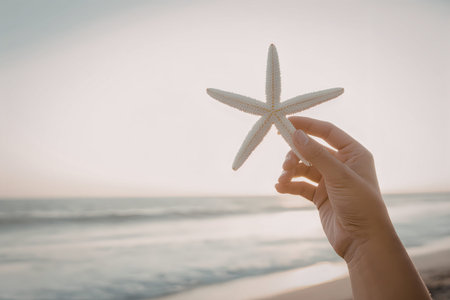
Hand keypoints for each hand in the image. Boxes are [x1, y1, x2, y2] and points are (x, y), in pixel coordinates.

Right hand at [275, 117, 392, 261]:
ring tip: (283, 179)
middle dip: (295, 154)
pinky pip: (301, 185)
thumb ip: (316, 154)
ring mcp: (330, 181)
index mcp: (353, 154)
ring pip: (304, 168)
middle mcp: (342, 165)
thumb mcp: (338, 176)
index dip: (307, 125)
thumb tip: (296, 134)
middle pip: (312, 150)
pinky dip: (290, 184)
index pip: (327, 131)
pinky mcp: (321, 197)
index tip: (286, 121)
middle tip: (285, 163)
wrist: (363, 242)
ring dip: (291, 171)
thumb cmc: (360, 205)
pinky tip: (280, 187)